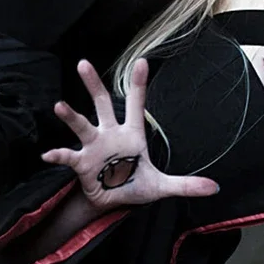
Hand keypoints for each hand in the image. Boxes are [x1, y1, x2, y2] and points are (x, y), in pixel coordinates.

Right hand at [41, 58, 219, 210]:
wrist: (111, 202)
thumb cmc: (133, 186)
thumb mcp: (161, 186)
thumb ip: (186, 185)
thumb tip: (215, 187)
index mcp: (131, 134)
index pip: (136, 104)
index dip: (138, 84)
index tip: (142, 61)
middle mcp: (110, 134)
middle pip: (101, 103)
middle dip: (93, 84)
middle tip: (83, 64)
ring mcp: (93, 147)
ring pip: (82, 125)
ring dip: (71, 116)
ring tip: (59, 106)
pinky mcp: (81, 163)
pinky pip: (68, 156)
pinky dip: (58, 155)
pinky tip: (48, 155)